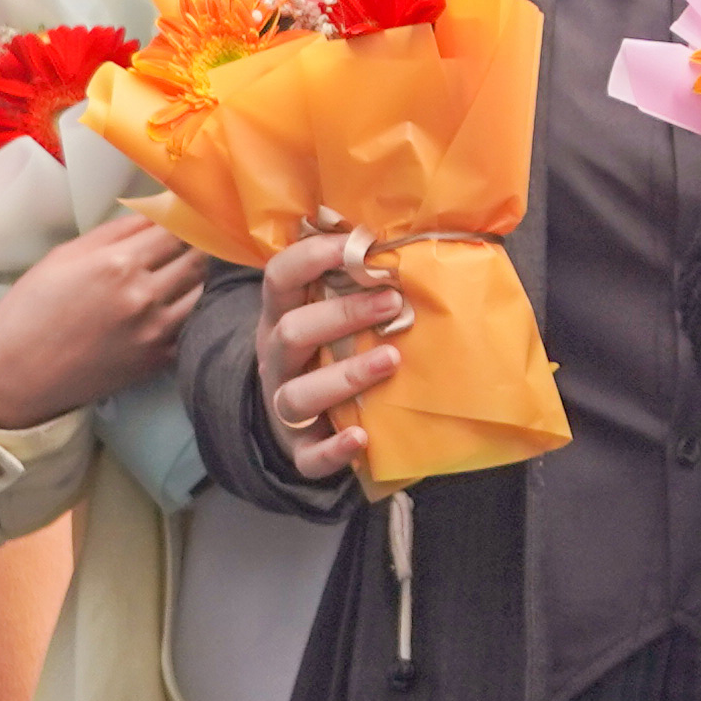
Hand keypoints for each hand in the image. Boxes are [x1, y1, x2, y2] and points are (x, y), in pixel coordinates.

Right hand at [0, 212, 205, 432]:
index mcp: (117, 264)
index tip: (191, 212)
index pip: (176, 228)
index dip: (187, 218)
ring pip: (203, 290)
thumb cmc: (30, 311)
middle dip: (200, 243)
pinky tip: (182, 302)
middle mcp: (144, 295)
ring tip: (190, 268)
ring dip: (202, 276)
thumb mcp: (63, 257)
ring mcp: (155, 331)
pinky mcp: (159, 360)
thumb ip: (114, 232)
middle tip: (199, 237)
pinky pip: (194, 325)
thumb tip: (154, 211)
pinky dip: (194, 309)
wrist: (16, 376)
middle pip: (198, 257)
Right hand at [255, 223, 401, 481]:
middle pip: (292, 333)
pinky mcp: (301, 449)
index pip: (279, 278)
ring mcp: (284, 406)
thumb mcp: (331, 314)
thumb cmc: (332, 350)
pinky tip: (362, 438)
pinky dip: (333, 449)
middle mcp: (277, 360)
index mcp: (281, 317)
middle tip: (394, 303)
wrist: (303, 419)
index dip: (311, 257)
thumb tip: (422, 247)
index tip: (355, 245)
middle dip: (343, 315)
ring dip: (346, 376)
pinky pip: (310, 455)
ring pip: (298, 395)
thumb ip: (360, 285)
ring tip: (392, 359)